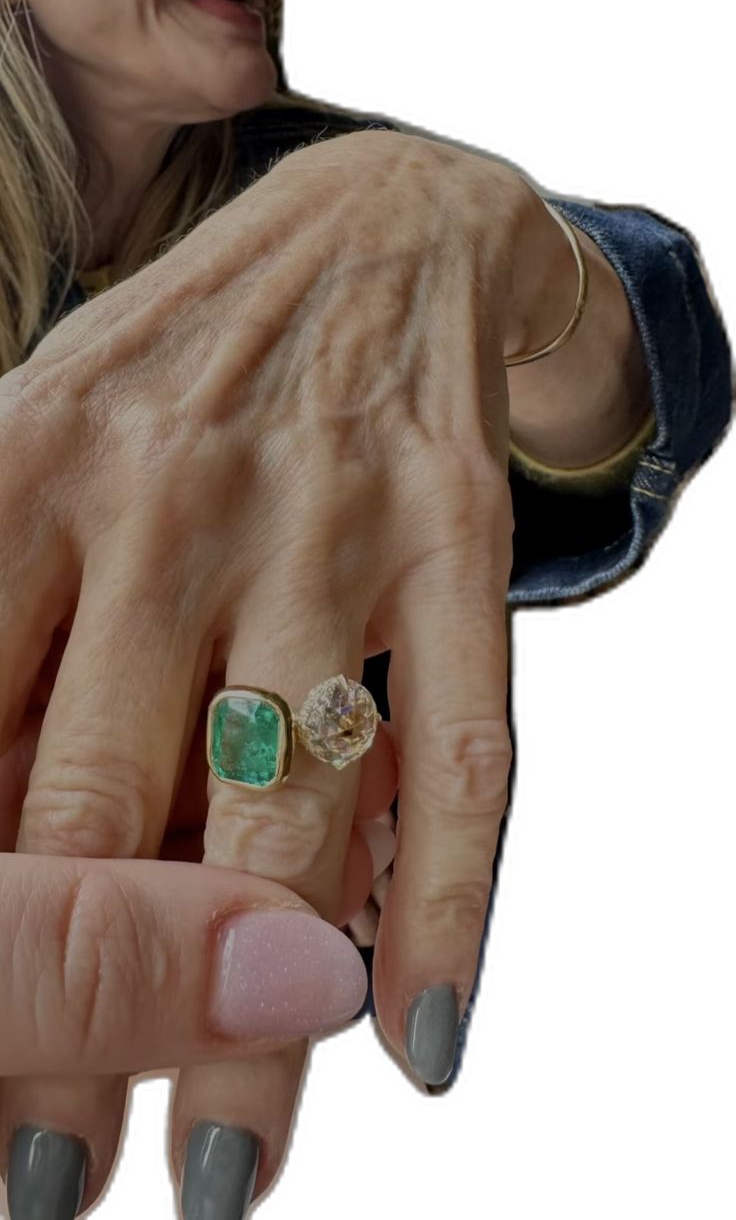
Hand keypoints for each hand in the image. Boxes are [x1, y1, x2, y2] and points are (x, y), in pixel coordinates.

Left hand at [0, 128, 527, 1212]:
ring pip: (287, 812)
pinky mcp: (456, 531)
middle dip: (69, 1022)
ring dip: (257, 1020)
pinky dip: (455, 902)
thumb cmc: (179, 376)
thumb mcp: (35, 453)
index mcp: (17, 476)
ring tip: (229, 1176)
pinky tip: (430, 1037)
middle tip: (52, 1192)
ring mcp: (323, 516)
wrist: (372, 235)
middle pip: (101, 811)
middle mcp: (162, 498)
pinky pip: (467, 744)